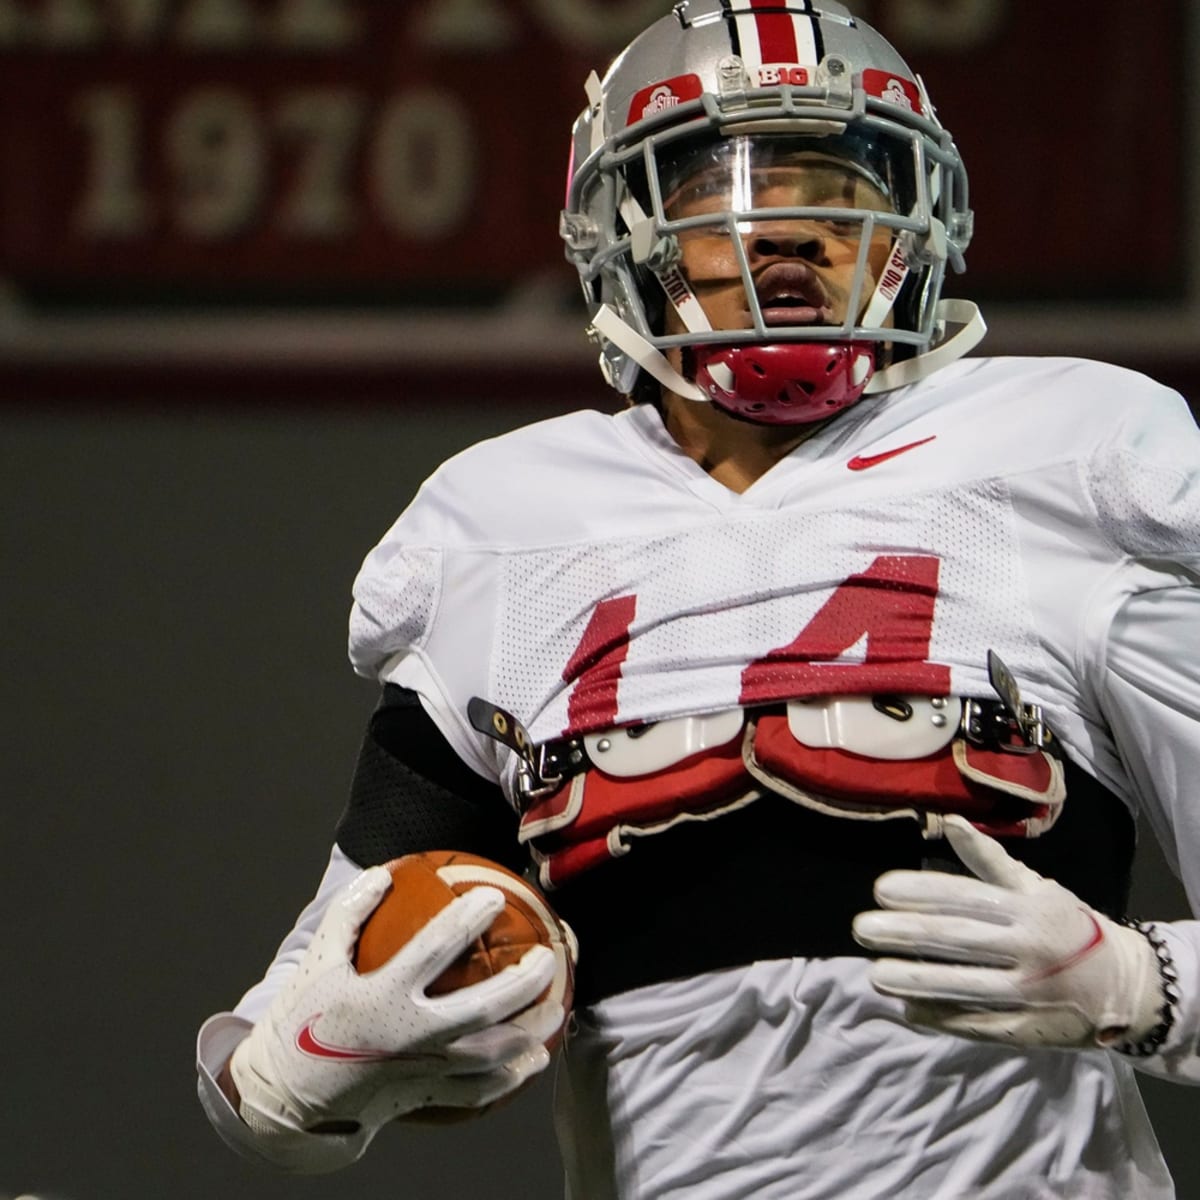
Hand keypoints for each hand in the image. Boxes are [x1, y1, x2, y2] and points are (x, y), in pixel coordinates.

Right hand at [230, 866, 558, 1146]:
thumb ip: (349, 912)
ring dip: (528, 1035)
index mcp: (381, 996)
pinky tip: (532, 1060)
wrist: (286, 1094)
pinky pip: (475, 1092)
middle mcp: (408, 1036)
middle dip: (521, 983)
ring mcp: (420, 1072)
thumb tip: (384, 872)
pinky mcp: (424, 1097)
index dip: (465, 922)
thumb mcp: (318, 959)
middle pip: (480, 1011)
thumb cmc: (304, 1018)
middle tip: (548, 957)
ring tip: (556, 1010)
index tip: (493, 896)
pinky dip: (508, 1078)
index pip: (433, 951)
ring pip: (488, 1057)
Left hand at [851, 814, 1163, 1048]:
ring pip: (962, 986)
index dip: (921, 892)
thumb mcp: (1037, 887)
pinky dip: (940, 1016)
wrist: (1125, 987)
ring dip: (914, 980)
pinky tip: (907, 1009)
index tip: (880, 889)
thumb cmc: (1068, 926)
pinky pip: (976, 1024)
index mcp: (1027, 908)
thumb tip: (948, 821)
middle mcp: (1028, 949)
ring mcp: (1028, 993)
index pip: (965, 897)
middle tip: (862, 928)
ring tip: (875, 974)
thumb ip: (988, 858)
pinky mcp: (1028, 1030)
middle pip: (956, 940)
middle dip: (905, 934)